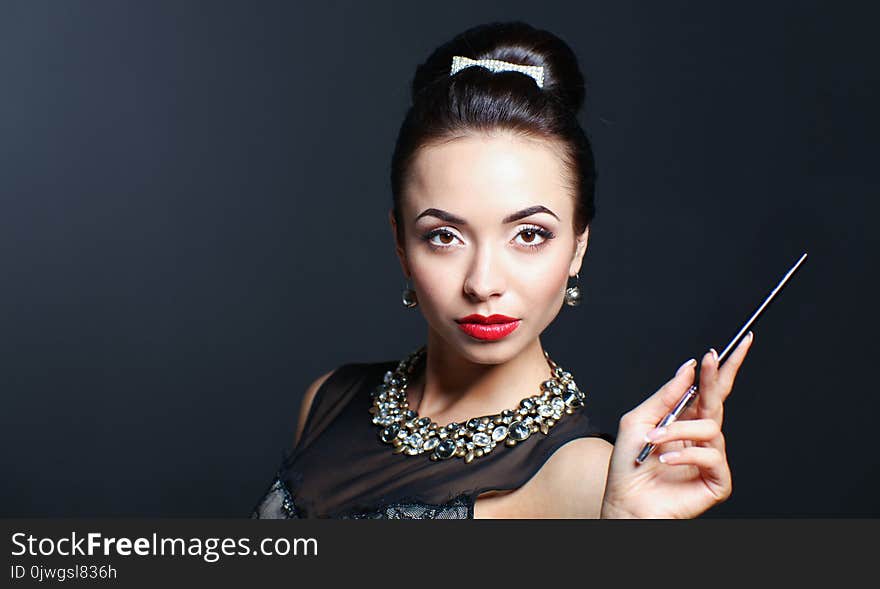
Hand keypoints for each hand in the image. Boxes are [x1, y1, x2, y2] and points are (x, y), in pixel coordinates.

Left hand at [600, 332, 753, 518]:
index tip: (732, 346)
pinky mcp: (717, 480)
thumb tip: (688, 369)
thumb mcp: (638, 422)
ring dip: (677, 431)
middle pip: (719, 400)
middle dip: (718, 376)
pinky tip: (665, 461)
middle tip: (714, 357)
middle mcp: (699, 437)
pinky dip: (685, 455)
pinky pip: (711, 456)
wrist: (626, 503)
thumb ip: (665, 396)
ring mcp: (710, 458)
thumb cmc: (629, 468)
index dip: (721, 369)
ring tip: (653, 441)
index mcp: (683, 421)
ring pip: (709, 428)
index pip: (708, 390)